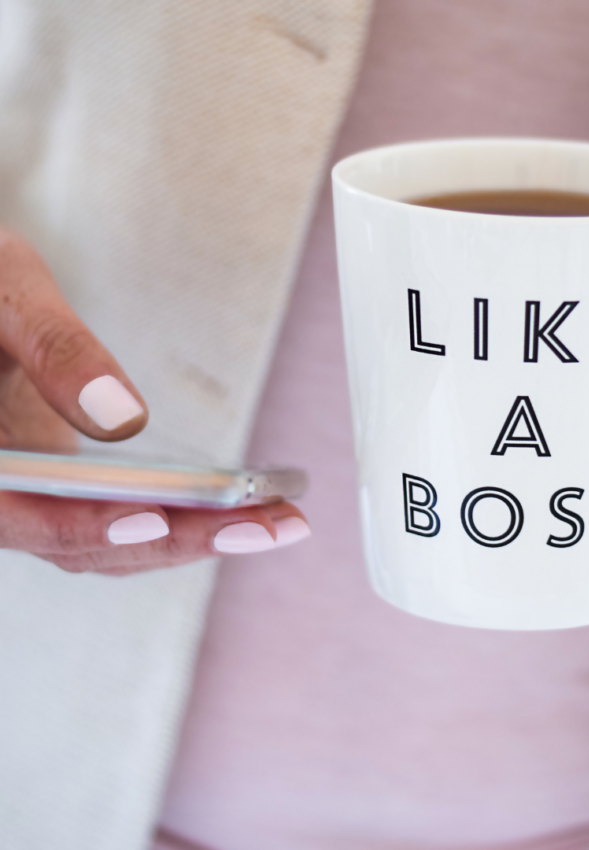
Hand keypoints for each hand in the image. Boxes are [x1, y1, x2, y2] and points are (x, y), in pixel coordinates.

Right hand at [0, 228, 308, 573]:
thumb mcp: (8, 297)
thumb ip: (55, 351)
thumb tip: (124, 417)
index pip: (24, 515)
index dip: (88, 525)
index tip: (154, 518)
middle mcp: (1, 496)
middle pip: (86, 546)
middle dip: (181, 540)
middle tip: (267, 528)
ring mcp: (33, 501)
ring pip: (112, 546)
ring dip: (195, 540)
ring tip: (278, 522)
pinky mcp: (65, 493)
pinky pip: (121, 524)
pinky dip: (181, 523)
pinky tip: (242, 511)